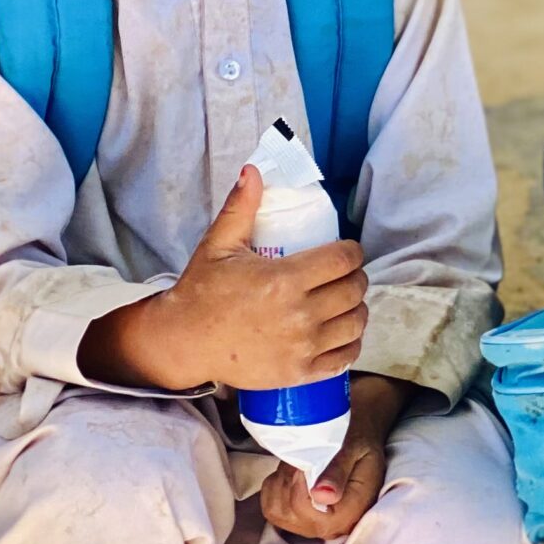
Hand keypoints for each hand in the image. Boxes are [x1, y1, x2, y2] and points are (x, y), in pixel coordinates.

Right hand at [81, 166, 367, 393]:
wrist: (185, 342)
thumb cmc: (203, 292)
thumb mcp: (219, 245)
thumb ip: (240, 208)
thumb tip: (254, 170)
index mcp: (284, 280)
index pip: (344, 259)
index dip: (352, 251)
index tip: (346, 251)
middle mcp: (299, 315)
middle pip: (354, 289)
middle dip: (355, 277)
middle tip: (345, 274)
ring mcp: (302, 347)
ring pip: (356, 322)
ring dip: (357, 308)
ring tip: (345, 301)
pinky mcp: (300, 373)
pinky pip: (345, 357)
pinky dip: (351, 343)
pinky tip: (342, 331)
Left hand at [261, 375, 408, 539]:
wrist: (358, 445)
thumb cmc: (358, 444)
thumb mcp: (354, 449)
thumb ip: (338, 472)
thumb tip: (322, 495)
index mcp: (349, 514)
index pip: (307, 512)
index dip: (298, 486)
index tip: (304, 463)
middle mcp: (331, 528)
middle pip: (290, 512)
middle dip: (290, 481)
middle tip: (302, 459)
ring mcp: (312, 527)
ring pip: (276, 511)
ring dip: (281, 483)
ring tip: (298, 466)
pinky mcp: (297, 522)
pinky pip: (271, 509)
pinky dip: (274, 489)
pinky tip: (291, 476)